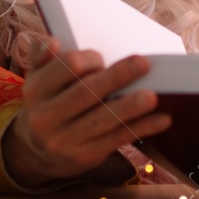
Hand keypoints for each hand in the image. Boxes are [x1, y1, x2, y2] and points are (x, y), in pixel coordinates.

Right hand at [2, 38, 171, 188]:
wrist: (36, 153)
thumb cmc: (48, 104)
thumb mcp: (38, 79)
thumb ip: (42, 57)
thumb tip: (53, 43)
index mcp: (37, 89)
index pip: (67, 67)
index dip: (90, 59)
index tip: (103, 59)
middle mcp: (47, 116)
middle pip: (86, 92)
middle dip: (116, 77)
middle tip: (143, 64)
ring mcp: (66, 139)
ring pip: (103, 119)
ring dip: (131, 106)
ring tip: (153, 96)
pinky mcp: (86, 156)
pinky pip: (118, 139)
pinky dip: (142, 128)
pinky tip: (162, 119)